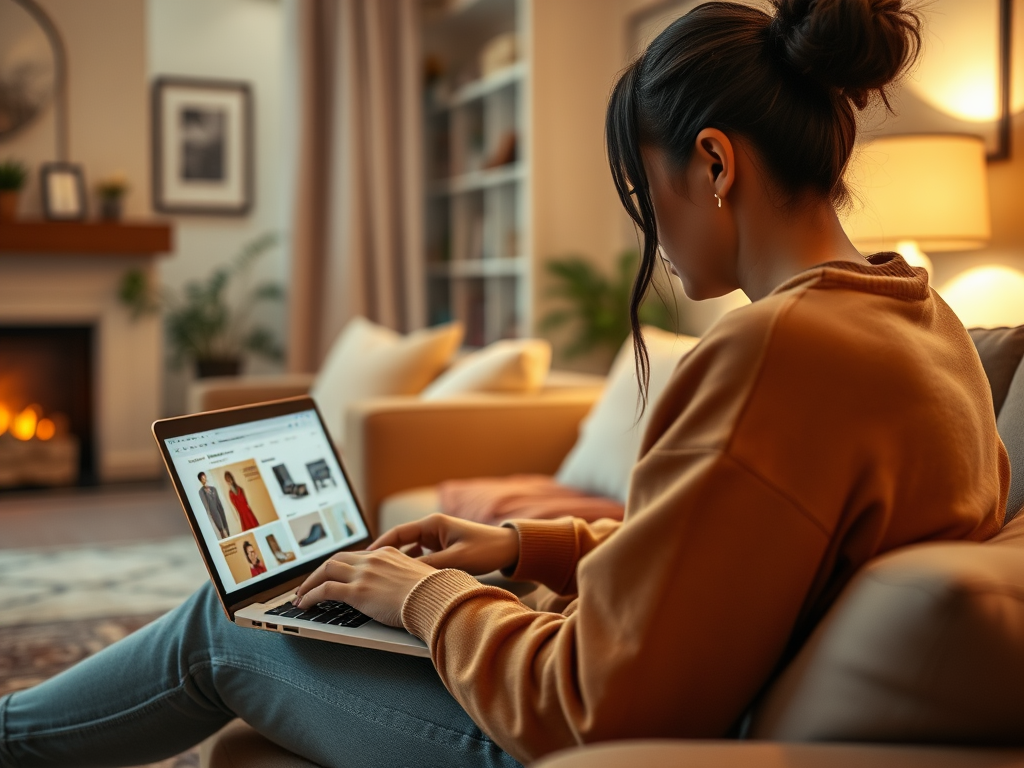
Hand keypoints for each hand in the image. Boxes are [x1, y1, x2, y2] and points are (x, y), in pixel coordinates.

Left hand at [294, 548, 435, 626]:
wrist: (436, 599)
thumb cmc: (434, 594)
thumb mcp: (420, 578)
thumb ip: (406, 579)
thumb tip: (408, 589)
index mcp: (388, 553)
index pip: (357, 556)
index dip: (342, 565)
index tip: (335, 574)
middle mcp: (373, 559)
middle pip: (337, 559)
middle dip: (320, 571)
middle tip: (310, 583)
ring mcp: (363, 574)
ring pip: (325, 570)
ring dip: (309, 583)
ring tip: (301, 595)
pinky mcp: (356, 591)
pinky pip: (323, 590)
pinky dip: (310, 596)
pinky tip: (304, 604)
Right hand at [370, 513, 519, 575]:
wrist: (509, 549)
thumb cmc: (486, 550)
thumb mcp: (456, 560)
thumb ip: (429, 566)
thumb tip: (405, 576)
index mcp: (433, 524)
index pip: (397, 533)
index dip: (380, 547)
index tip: (365, 559)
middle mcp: (432, 528)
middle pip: (400, 542)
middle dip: (385, 556)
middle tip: (368, 572)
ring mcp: (437, 538)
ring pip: (409, 551)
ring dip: (399, 563)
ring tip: (383, 578)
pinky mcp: (443, 548)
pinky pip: (421, 556)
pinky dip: (413, 566)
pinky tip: (406, 579)